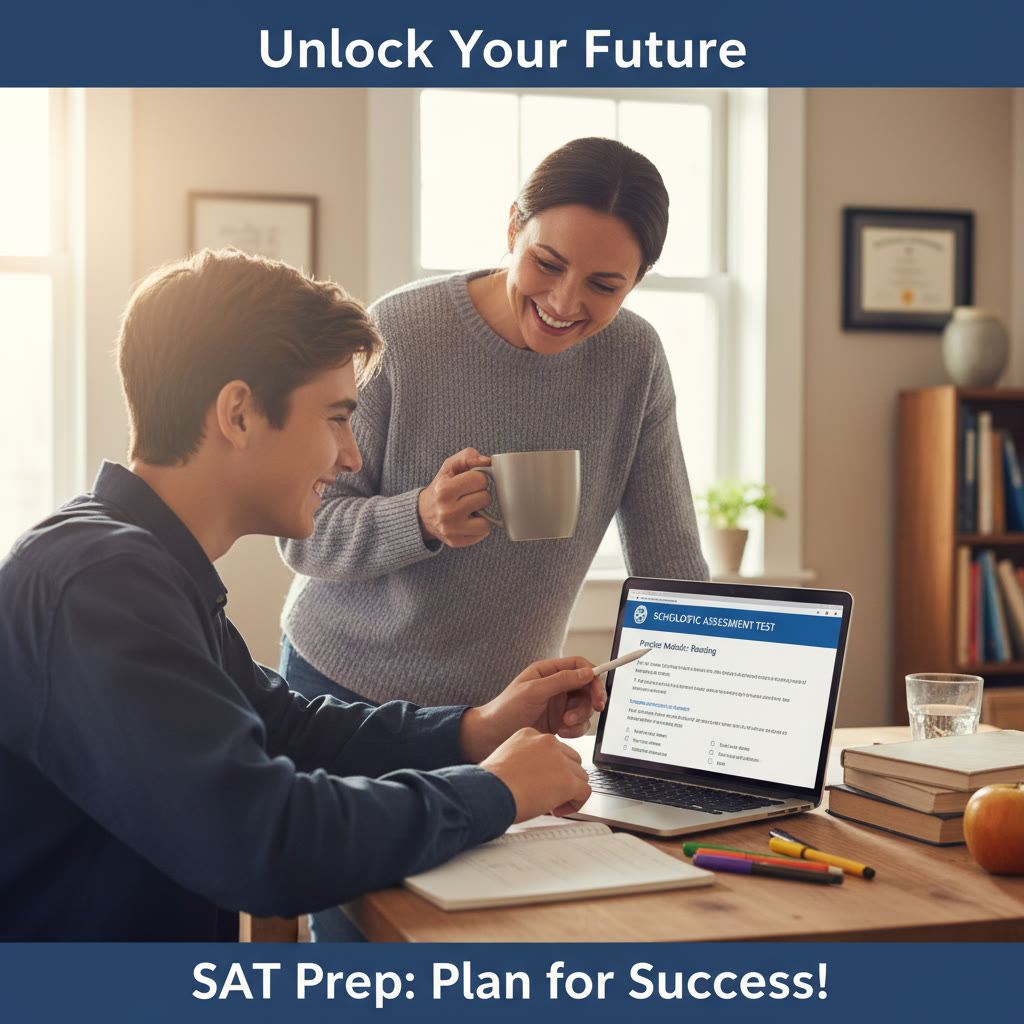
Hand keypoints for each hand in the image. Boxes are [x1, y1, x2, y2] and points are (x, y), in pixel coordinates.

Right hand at [417, 448, 493, 546]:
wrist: (422, 515)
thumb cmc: (441, 488)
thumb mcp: (449, 467)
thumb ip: (468, 456)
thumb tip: (488, 462)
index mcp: (444, 490)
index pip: (480, 479)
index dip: (478, 479)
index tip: (469, 483)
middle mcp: (446, 511)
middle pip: (486, 498)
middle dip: (480, 495)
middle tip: (468, 496)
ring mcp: (451, 529)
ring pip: (487, 520)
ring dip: (482, 513)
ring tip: (469, 510)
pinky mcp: (456, 542)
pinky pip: (483, 533)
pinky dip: (478, 527)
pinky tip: (467, 521)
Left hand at [459, 656, 606, 763]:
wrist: (491, 737)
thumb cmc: (505, 710)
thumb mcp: (534, 691)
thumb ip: (561, 680)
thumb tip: (587, 672)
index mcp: (548, 672)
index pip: (579, 666)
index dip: (593, 676)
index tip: (599, 692)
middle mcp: (555, 686)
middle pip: (586, 688)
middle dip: (589, 701)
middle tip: (594, 709)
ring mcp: (558, 706)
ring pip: (584, 708)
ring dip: (580, 718)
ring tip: (564, 725)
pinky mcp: (559, 723)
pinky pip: (578, 724)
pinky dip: (575, 730)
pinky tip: (561, 733)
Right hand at [480, 728, 591, 820]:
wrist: (488, 792)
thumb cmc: (490, 782)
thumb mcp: (505, 758)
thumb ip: (524, 760)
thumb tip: (533, 776)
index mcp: (530, 734)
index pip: (553, 749)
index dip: (550, 769)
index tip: (538, 782)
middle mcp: (547, 742)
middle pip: (571, 760)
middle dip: (563, 778)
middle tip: (548, 794)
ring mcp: (559, 760)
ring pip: (580, 775)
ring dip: (569, 791)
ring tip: (552, 805)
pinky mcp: (567, 781)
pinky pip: (585, 792)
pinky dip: (575, 803)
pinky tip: (558, 810)